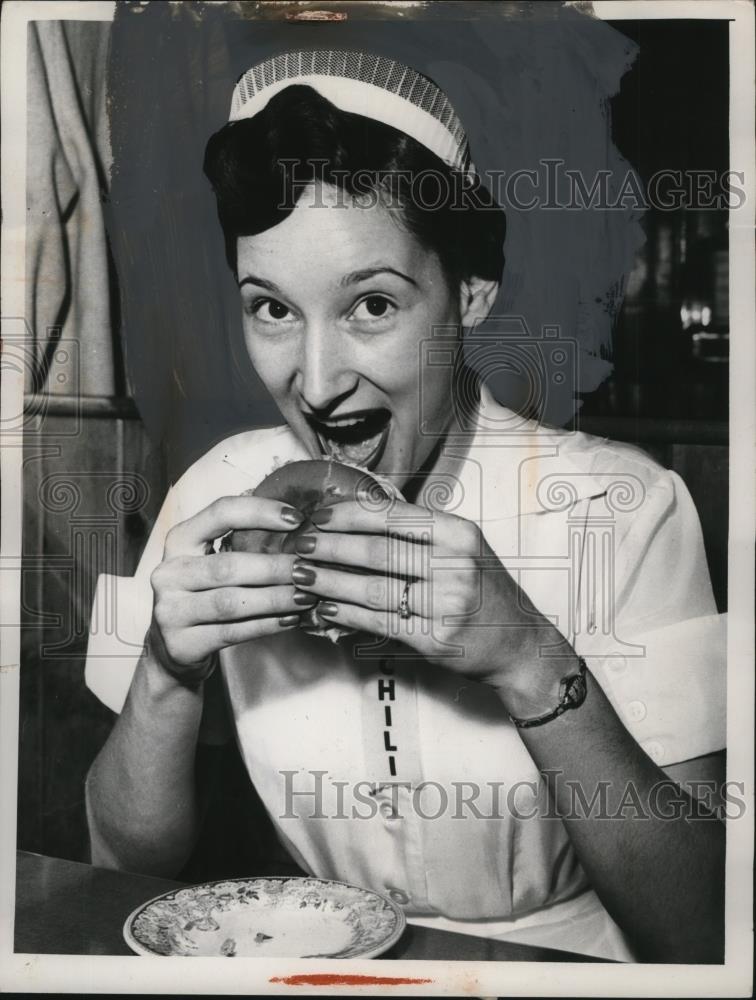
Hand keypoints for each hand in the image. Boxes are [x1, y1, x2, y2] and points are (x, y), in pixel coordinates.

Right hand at [148, 496, 315, 684]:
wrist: (171, 646)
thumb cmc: (204, 594)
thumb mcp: (210, 561)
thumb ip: (242, 544)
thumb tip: (300, 529)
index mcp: (179, 541)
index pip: (220, 514)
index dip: (259, 512)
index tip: (297, 519)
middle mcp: (168, 573)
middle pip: (228, 566)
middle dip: (274, 567)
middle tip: (308, 569)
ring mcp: (170, 611)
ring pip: (231, 602)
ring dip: (275, 599)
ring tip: (306, 597)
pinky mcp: (181, 643)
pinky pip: (232, 632)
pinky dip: (266, 625)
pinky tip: (291, 619)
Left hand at [289, 497, 576, 714]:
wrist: (519, 646)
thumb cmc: (481, 593)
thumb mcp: (460, 551)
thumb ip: (416, 534)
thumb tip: (353, 510)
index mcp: (458, 532)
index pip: (392, 515)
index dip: (348, 514)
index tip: (317, 516)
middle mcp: (455, 563)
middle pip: (378, 549)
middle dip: (330, 546)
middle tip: (298, 545)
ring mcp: (448, 602)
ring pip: (374, 586)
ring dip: (330, 581)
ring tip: (300, 576)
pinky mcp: (436, 637)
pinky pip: (380, 621)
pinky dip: (347, 614)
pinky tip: (324, 608)